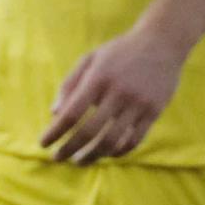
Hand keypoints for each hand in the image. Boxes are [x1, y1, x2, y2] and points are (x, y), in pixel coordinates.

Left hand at [40, 24, 189, 163]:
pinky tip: (108, 154)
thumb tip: (54, 114)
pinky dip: (118, 152)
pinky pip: (134, 141)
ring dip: (92, 155)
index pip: (72, 112)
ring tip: (80, 160)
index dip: (55, 131)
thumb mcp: (91, 59)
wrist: (161, 43)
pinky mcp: (153, 112)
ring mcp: (137, 104)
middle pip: (89, 131)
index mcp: (98, 77)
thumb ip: (70, 84)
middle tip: (57, 158)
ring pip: (112, 141)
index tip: (43, 143)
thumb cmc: (119, 52)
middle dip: (69, 148)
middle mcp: (118, 92)